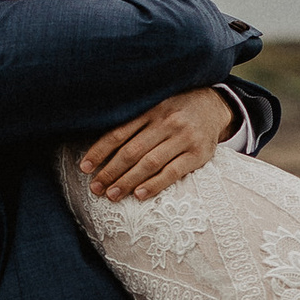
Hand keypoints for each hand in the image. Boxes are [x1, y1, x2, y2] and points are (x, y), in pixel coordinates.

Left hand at [81, 84, 237, 203]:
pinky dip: (155, 185)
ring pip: (150, 163)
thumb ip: (134, 120)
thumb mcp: (155, 105)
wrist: (215, 106)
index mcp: (151, 109)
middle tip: (95, 188)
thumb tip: (101, 144)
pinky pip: (173, 172)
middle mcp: (167, 121)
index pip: (119, 133)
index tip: (84, 168)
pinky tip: (139, 195)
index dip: (99, 151)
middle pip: (132, 151)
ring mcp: (184, 138)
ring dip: (127, 182)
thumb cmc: (177, 109)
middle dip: (110, 171)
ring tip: (112, 195)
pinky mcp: (199, 154)